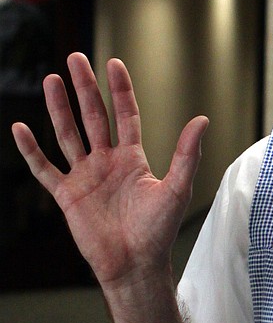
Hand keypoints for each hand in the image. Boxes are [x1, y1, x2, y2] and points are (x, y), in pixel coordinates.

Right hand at [11, 53, 207, 289]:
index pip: (125, 115)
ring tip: (51, 80)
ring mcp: (85, 177)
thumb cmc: (158, 231)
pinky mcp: (67, 195)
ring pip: (68, 135)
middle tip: (75, 58)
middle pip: (93, 117)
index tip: (113, 64)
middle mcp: (107, 163)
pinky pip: (45, 169)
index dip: (119, 90)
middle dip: (85, 88)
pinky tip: (20, 129)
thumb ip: (187, 154)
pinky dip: (31, 150)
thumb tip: (202, 120)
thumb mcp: (177, 189)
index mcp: (133, 159)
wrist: (135, 264)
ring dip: (59, 109)